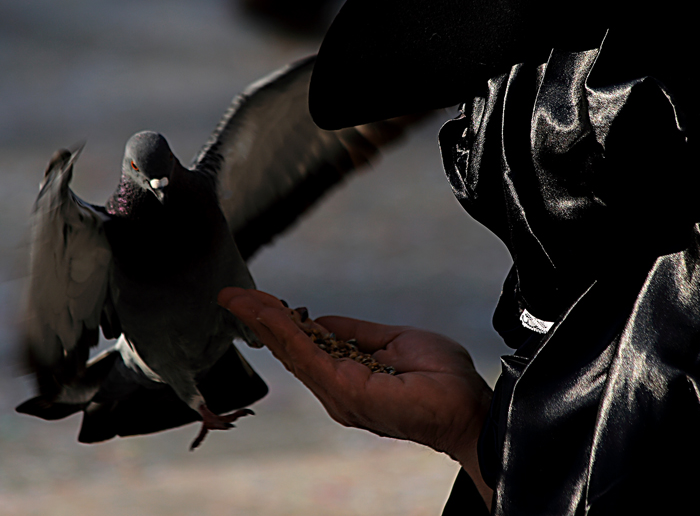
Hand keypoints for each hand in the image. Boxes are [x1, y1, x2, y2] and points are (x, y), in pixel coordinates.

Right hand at [219, 287, 494, 506]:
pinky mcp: (345, 391)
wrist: (468, 405)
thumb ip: (356, 334)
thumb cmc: (442, 380)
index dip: (277, 321)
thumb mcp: (394, 343)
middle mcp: (336, 391)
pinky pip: (307, 355)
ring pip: (290, 350)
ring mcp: (337, 393)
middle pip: (288, 349)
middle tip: (230, 294)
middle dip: (259, 318)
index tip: (254, 298)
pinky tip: (266, 311)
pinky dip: (283, 331)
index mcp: (347, 378)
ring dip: (262, 320)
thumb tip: (322, 320)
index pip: (303, 346)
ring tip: (238, 298)